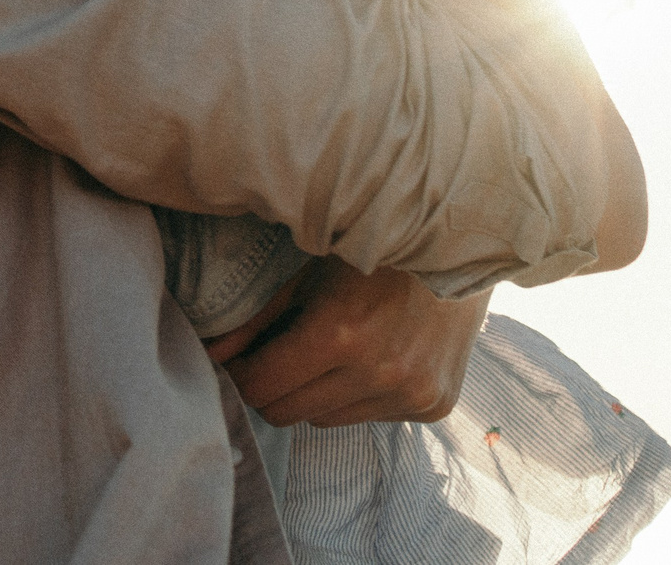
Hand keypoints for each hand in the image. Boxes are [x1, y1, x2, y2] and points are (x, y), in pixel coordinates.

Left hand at [211, 257, 486, 427]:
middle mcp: (379, 372)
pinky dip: (356, 397)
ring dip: (314, 395)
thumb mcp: (305, 276)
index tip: (237, 362)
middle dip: (271, 388)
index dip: (240, 376)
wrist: (458, 248)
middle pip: (286, 413)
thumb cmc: (369, 252)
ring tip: (330, 350)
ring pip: (324, 421)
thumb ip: (255, 323)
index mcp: (339, 334)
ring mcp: (411, 394)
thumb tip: (211, 358)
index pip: (260, 388)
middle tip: (275, 357)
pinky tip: (371, 357)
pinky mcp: (433, 406)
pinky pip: (367, 418)